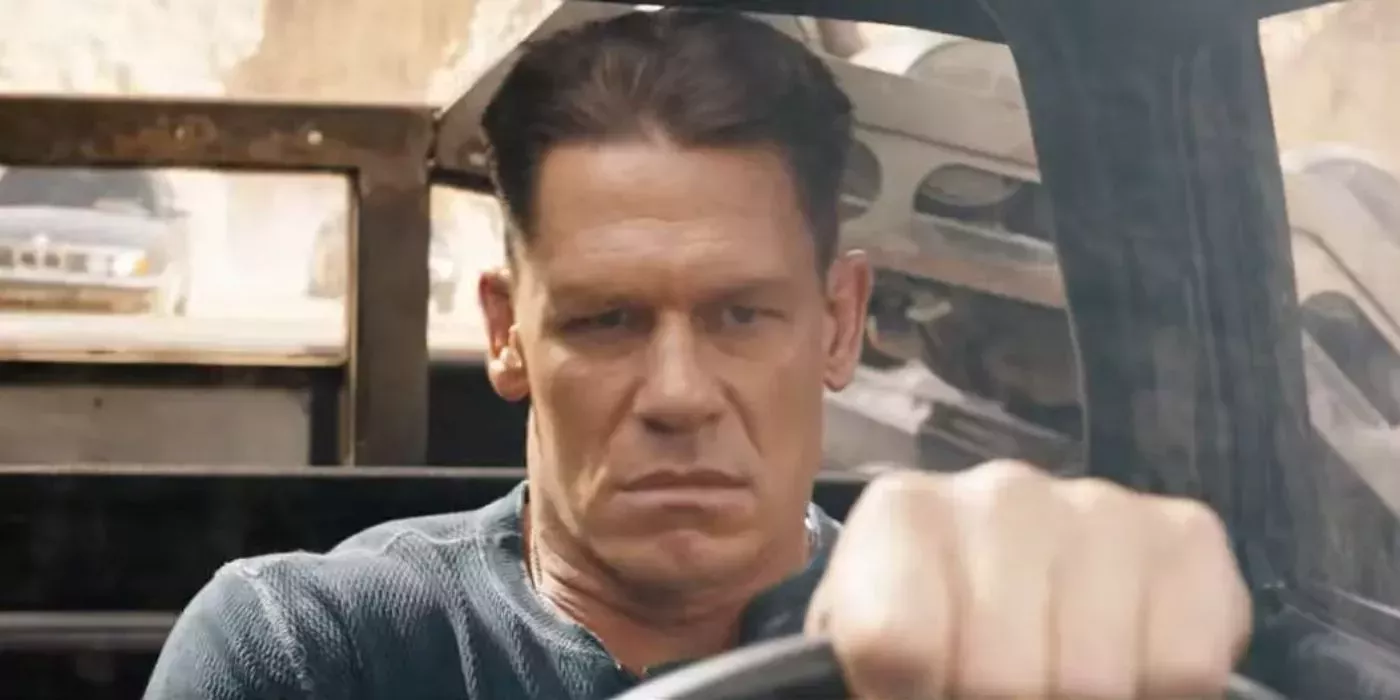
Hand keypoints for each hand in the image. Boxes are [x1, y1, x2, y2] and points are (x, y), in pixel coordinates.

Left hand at [805, 461, 1251, 698]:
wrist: (993, 574)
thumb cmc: (928, 619)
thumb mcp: (878, 648)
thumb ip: (894, 669)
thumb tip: (960, 683)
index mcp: (903, 513)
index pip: (898, 643)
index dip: (906, 696)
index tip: (914, 693)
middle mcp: (1003, 492)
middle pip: (1003, 677)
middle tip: (987, 695)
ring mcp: (1101, 506)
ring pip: (1095, 681)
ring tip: (1050, 687)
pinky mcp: (1189, 534)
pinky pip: (1187, 666)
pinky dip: (1158, 695)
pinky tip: (1121, 673)